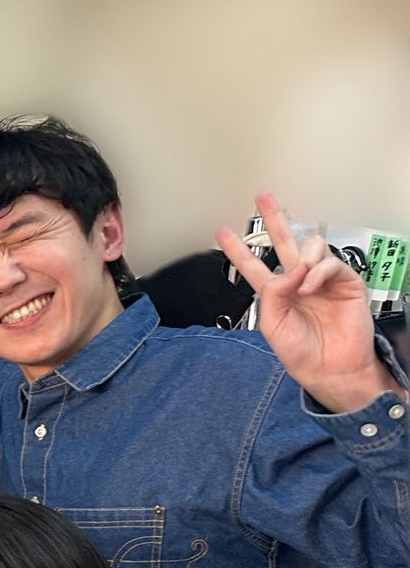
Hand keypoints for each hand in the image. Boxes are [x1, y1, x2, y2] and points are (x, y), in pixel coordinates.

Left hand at [217, 192, 399, 413]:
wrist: (331, 368)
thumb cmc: (303, 352)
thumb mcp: (273, 325)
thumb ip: (273, 295)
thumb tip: (288, 272)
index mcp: (277, 293)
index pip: (253, 266)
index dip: (237, 250)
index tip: (221, 232)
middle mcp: (298, 282)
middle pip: (285, 243)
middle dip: (274, 219)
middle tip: (264, 198)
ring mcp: (322, 280)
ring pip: (312, 247)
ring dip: (304, 256)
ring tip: (301, 277)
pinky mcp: (346, 283)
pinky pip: (331, 264)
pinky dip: (318, 273)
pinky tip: (311, 287)